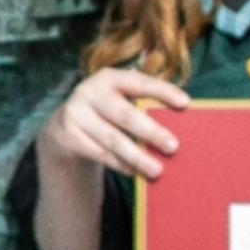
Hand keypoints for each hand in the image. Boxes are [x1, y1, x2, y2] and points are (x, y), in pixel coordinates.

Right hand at [37, 67, 190, 179]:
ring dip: (137, 155)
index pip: (139, 82)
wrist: (63, 126)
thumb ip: (141, 104)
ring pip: (112, 138)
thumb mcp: (119, 99)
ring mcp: (76, 114)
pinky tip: (135, 172)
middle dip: (151, 131)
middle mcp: (90, 92)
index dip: (162, 91)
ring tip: (158, 170)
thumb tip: (180, 120)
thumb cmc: (107, 111)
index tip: (185, 103)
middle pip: (124, 114)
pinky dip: (119, 163)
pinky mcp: (68, 136)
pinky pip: (99, 153)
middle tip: (174, 147)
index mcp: (109, 77)